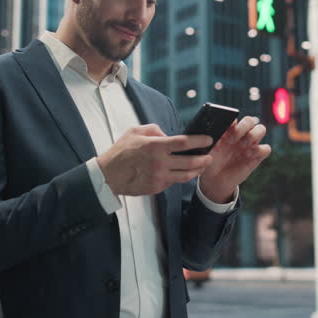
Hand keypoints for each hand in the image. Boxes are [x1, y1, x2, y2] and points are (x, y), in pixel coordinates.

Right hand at [98, 124, 213, 195]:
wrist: (107, 175)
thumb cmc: (120, 152)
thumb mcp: (134, 132)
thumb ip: (154, 130)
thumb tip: (168, 134)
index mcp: (155, 146)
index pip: (184, 143)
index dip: (199, 141)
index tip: (208, 139)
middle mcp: (159, 162)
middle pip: (190, 161)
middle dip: (204, 158)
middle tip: (209, 155)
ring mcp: (158, 177)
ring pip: (186, 175)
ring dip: (197, 170)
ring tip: (202, 165)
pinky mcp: (156, 187)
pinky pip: (173, 181)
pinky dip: (181, 176)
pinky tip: (185, 172)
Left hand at [199, 116, 271, 202]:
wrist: (214, 180)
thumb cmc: (210, 162)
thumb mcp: (207, 150)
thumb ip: (210, 139)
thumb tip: (212, 129)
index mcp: (228, 129)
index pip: (235, 117)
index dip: (232, 120)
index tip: (227, 127)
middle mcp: (241, 134)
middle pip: (250, 120)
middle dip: (243, 127)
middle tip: (231, 139)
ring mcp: (250, 145)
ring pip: (261, 129)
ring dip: (253, 135)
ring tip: (242, 145)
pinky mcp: (257, 157)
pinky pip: (266, 148)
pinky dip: (259, 150)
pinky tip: (248, 156)